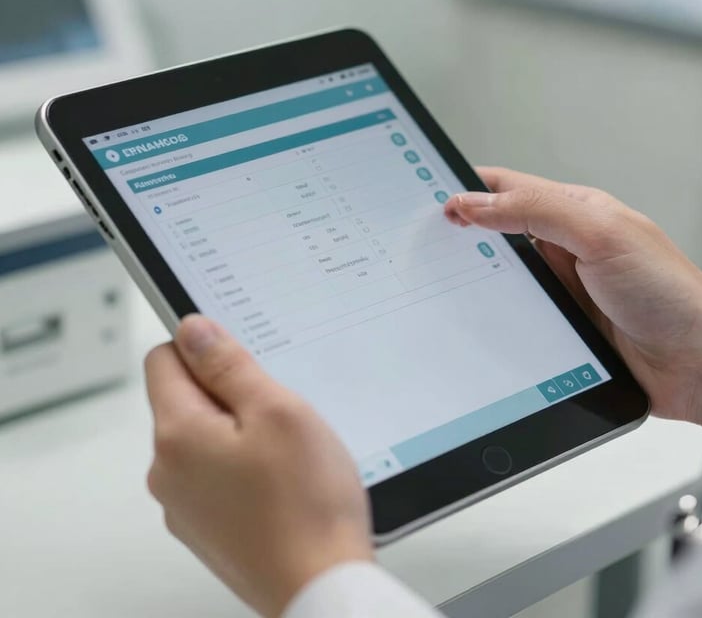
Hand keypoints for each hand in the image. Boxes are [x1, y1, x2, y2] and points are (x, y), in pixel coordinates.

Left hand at [144, 315, 372, 617]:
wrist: (320, 588)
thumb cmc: (306, 505)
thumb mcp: (276, 410)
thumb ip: (228, 364)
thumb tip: (192, 329)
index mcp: (177, 435)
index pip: (164, 358)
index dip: (205, 347)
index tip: (242, 357)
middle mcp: (167, 471)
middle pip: (186, 398)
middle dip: (230, 393)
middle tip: (278, 411)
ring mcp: (184, 504)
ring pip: (206, 436)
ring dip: (240, 430)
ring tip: (286, 453)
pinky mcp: (206, 526)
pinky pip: (216, 473)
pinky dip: (243, 466)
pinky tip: (281, 482)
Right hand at [445, 168, 701, 433]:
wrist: (700, 363)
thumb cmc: (668, 293)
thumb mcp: (600, 234)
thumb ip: (536, 211)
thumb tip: (475, 202)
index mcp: (575, 212)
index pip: (509, 188)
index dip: (469, 188)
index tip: (430, 197)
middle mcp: (564, 247)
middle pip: (498, 231)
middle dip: (462, 232)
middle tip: (424, 239)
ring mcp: (560, 288)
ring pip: (500, 274)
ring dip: (474, 275)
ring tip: (438, 277)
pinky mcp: (557, 325)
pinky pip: (511, 312)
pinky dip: (489, 311)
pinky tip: (470, 317)